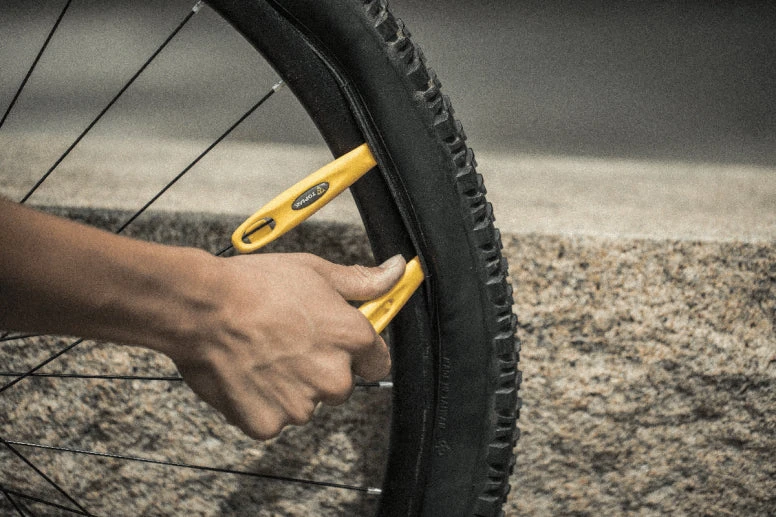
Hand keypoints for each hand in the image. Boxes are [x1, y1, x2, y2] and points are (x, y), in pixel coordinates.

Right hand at [165, 252, 405, 439]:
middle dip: (319, 370)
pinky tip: (246, 374)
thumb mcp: (315, 271)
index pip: (377, 362)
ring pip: (304, 403)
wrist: (202, 308)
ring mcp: (300, 405)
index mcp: (351, 340)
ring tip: (261, 355)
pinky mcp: (268, 424)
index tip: (338, 343)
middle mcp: (333, 378)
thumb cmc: (254, 285)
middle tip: (287, 343)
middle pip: (338, 386)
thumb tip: (396, 271)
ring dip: (289, 387)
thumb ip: (361, 281)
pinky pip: (272, 418)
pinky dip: (260, 402)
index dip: (358, 353)